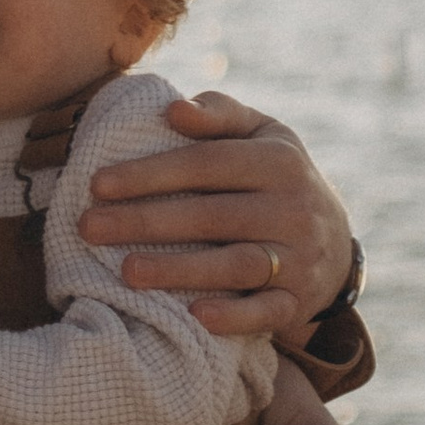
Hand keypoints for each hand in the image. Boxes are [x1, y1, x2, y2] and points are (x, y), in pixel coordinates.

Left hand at [77, 91, 352, 341]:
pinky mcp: (298, 302)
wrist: (335, 243)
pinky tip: (195, 316)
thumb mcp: (261, 135)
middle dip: (146, 221)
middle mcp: (293, 208)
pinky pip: (266, 312)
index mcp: (278, 160)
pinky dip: (233, 316)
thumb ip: (219, 115)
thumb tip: (174, 108)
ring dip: (179, 270)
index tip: (96, 184)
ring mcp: (299, 258)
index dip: (150, 173)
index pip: (206, 163)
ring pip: (236, 265)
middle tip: (88, 227)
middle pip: (212, 215)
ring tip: (125, 271)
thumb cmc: (274, 179)